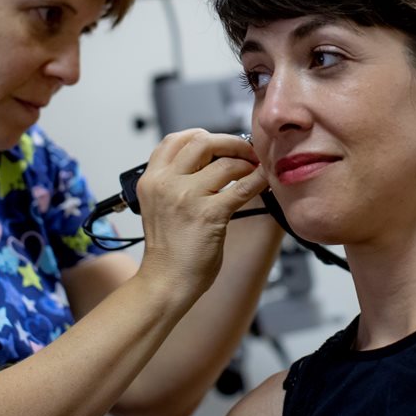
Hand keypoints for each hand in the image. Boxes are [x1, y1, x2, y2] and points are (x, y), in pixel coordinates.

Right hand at [134, 130, 267, 293]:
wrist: (165, 280)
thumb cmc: (168, 248)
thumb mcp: (159, 205)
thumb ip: (175, 180)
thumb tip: (211, 160)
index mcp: (151, 179)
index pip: (174, 140)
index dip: (201, 135)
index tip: (219, 142)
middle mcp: (166, 183)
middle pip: (201, 142)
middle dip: (229, 142)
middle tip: (244, 151)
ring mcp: (187, 197)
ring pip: (226, 163)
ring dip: (246, 163)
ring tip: (254, 169)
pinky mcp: (209, 214)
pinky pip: (242, 187)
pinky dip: (258, 180)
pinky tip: (264, 179)